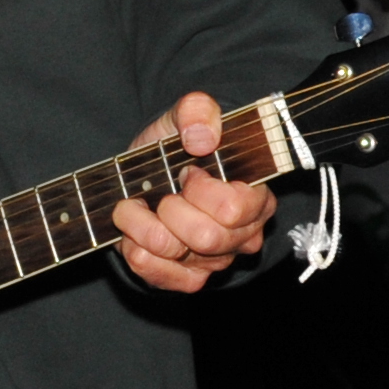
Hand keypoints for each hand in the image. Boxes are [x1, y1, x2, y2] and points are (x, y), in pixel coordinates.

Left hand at [109, 91, 273, 294]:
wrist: (147, 173)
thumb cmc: (176, 146)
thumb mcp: (186, 114)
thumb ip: (199, 111)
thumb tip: (201, 138)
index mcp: (256, 197)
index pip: (233, 209)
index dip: (201, 190)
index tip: (188, 172)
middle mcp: (242, 235)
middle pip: (207, 237)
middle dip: (172, 209)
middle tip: (163, 192)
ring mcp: (215, 260)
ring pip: (176, 254)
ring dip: (143, 225)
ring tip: (134, 205)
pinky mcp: (187, 278)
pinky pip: (160, 276)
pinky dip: (137, 252)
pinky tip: (132, 233)